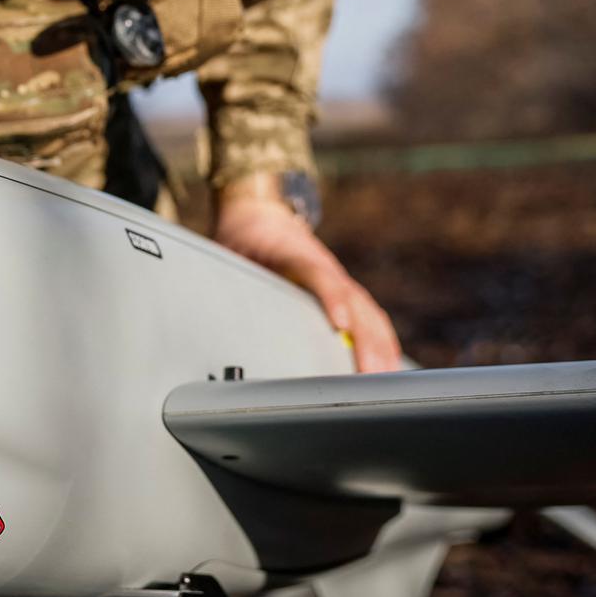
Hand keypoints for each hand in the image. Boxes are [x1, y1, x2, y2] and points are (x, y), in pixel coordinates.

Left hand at [213, 192, 402, 373]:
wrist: (260, 213)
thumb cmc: (245, 238)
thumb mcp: (228, 253)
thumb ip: (226, 280)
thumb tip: (208, 315)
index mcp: (293, 253)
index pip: (318, 274)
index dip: (331, 298)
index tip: (340, 323)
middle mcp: (324, 267)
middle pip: (354, 303)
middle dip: (365, 341)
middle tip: (367, 376)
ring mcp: (339, 279)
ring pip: (369, 314)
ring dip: (379, 348)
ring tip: (382, 383)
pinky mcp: (344, 292)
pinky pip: (371, 318)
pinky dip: (382, 343)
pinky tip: (387, 368)